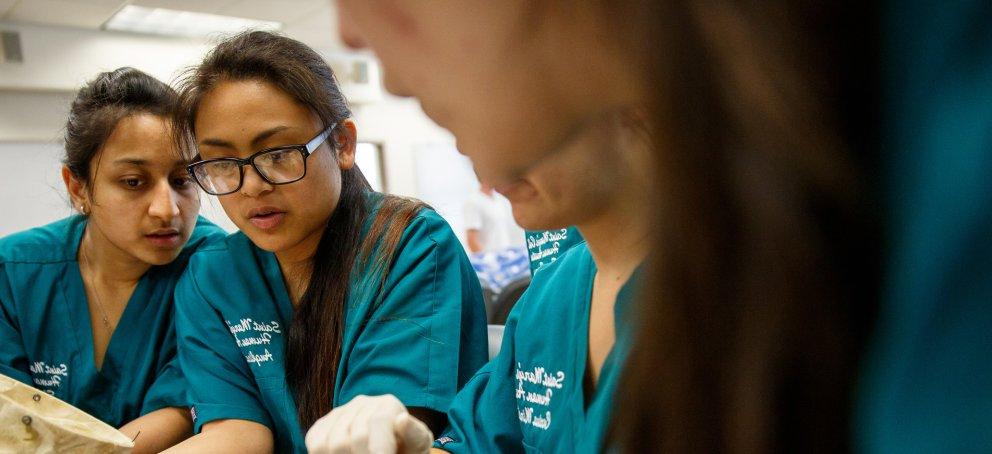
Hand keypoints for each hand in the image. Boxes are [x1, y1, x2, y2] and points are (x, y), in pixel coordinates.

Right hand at [305, 394, 433, 453]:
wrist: (391, 447)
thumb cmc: (406, 449)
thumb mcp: (416, 444)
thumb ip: (414, 434)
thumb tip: (402, 420)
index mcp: (388, 405)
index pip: (378, 422)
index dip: (379, 449)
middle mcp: (363, 402)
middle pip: (355, 437)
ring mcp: (341, 412)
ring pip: (331, 443)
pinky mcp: (324, 424)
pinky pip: (315, 441)